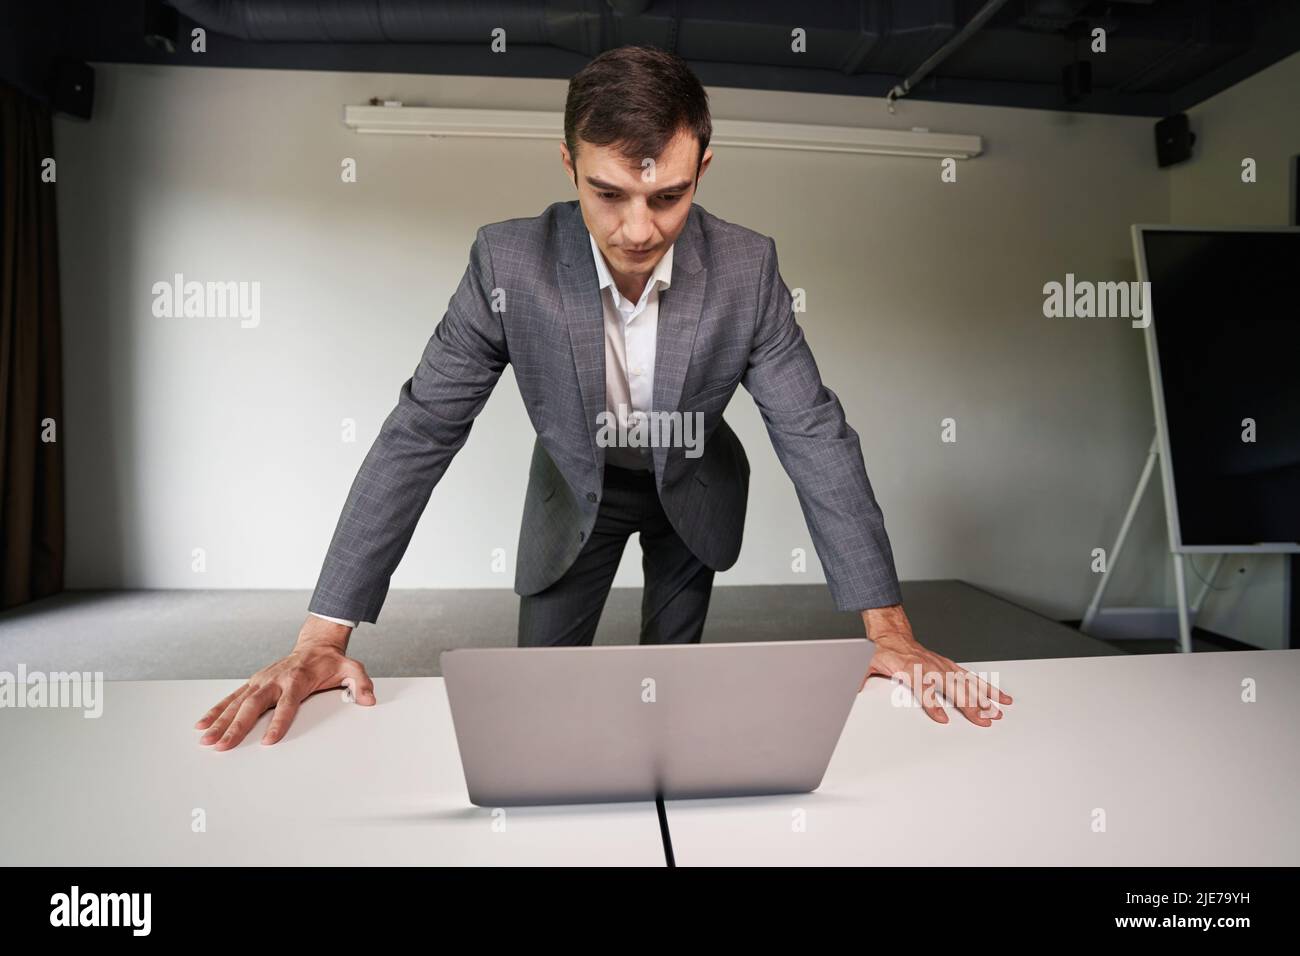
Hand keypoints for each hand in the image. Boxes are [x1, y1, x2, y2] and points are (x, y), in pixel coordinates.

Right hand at [194, 616, 375, 749]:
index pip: (287, 705)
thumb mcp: (352, 669)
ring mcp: (261, 681)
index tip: (268, 742)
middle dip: (237, 727)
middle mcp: (274, 680)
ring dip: (220, 722)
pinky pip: (231, 698)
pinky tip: (202, 724)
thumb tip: (368, 699)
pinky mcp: (253, 683)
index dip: (278, 723)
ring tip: (205, 739)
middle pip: (253, 706)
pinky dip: (216, 710)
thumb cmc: (331, 662)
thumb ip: (360, 683)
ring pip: (237, 703)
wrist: (315, 645)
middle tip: (223, 746)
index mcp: (296, 680)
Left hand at [859, 605, 1011, 726]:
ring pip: (966, 682)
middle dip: (969, 704)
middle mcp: (929, 666)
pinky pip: (970, 677)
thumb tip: (851, 690)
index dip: (933, 704)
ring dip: (984, 697)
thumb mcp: (865, 664)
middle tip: (983, 720)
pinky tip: (998, 697)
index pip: (924, 688)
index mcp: (910, 668)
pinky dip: (986, 687)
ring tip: (998, 711)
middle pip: (952, 687)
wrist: (890, 634)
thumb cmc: (881, 651)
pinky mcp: (948, 666)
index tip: (943, 719)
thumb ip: (860, 679)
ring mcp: (941, 665)